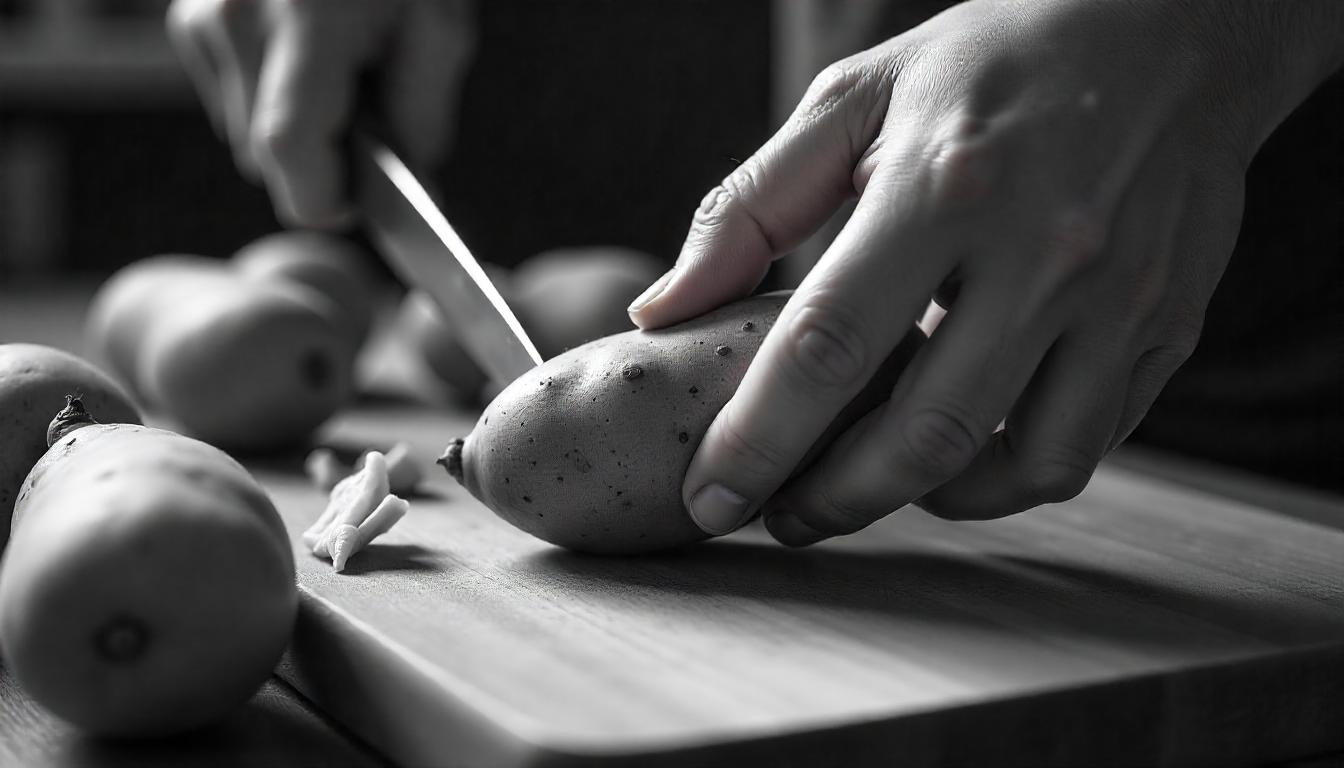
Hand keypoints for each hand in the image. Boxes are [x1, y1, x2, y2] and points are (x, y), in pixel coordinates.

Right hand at [167, 0, 473, 226]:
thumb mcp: (440, 29)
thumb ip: (423, 119)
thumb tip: (408, 189)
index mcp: (307, 19)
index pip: (288, 147)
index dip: (323, 197)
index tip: (356, 207)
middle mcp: (236, 18)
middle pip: (267, 159)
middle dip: (324, 159)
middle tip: (372, 114)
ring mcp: (203, 18)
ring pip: (247, 137)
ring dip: (300, 128)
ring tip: (342, 71)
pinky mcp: (190, 21)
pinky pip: (233, 102)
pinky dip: (275, 97)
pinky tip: (308, 54)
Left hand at [628, 0, 1343, 543]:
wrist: (1169, 36)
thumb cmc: (989, 67)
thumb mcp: (856, 101)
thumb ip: (749, 207)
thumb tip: (660, 310)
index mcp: (944, 184)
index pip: (828, 344)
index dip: (757, 440)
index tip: (708, 498)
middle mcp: (1043, 250)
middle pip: (924, 433)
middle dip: (834, 500)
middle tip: (783, 516)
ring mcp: (1120, 298)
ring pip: (1016, 465)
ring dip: (922, 502)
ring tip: (866, 489)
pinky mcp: (1166, 329)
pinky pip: (1081, 448)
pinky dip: (1005, 480)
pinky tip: (955, 458)